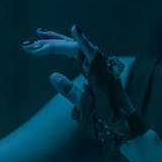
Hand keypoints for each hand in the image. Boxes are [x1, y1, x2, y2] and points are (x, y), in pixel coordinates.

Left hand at [21, 24, 148, 150]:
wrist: (124, 132)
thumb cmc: (106, 120)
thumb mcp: (81, 102)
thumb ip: (68, 88)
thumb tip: (52, 76)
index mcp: (93, 71)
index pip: (73, 53)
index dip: (57, 45)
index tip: (39, 40)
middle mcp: (99, 66)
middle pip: (74, 47)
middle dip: (55, 40)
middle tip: (37, 33)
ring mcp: (103, 68)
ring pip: (79, 49)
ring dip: (61, 42)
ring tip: (43, 36)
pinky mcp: (107, 73)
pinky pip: (94, 55)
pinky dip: (84, 42)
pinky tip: (74, 29)